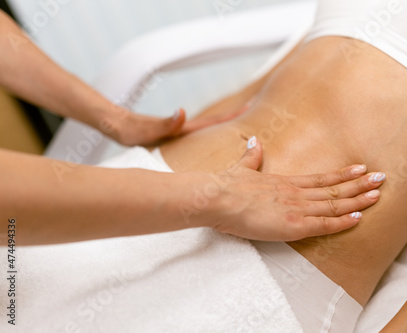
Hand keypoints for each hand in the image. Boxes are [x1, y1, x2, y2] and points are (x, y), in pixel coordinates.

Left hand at [110, 106, 247, 145]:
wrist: (116, 125)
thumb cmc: (129, 130)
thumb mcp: (146, 130)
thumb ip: (165, 123)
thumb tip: (183, 113)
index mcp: (182, 127)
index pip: (212, 121)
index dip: (231, 115)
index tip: (250, 107)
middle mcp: (183, 127)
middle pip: (214, 122)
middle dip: (234, 117)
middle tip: (253, 111)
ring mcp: (178, 131)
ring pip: (207, 128)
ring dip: (223, 125)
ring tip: (239, 125)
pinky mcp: (172, 137)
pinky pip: (196, 135)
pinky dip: (209, 133)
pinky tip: (211, 140)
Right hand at [203, 137, 385, 240]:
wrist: (218, 197)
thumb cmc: (227, 185)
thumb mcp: (241, 168)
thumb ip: (252, 157)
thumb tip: (255, 141)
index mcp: (285, 182)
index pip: (321, 178)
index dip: (343, 174)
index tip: (360, 168)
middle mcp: (296, 193)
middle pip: (334, 188)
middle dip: (359, 184)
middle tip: (382, 178)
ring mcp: (297, 208)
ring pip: (334, 204)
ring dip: (357, 199)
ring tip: (378, 194)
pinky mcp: (293, 225)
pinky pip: (324, 224)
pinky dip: (342, 222)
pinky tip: (359, 218)